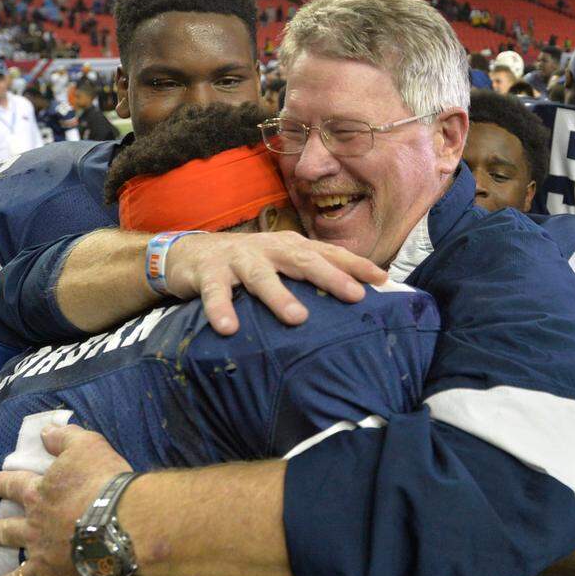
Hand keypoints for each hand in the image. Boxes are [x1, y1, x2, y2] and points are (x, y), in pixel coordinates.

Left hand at [0, 425, 128, 575]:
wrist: (124, 522)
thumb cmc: (107, 480)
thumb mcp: (86, 444)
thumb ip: (64, 437)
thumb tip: (45, 431)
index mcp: (40, 497)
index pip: (12, 486)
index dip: (0, 483)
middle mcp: (36, 532)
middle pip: (7, 532)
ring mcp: (46, 565)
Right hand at [165, 231, 387, 334]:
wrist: (191, 253)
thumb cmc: (249, 263)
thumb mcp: (282, 264)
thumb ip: (311, 275)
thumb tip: (357, 296)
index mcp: (289, 247)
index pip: (328, 253)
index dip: (355, 264)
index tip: (383, 278)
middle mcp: (268, 249)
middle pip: (302, 260)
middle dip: (330, 277)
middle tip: (355, 295)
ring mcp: (238, 259)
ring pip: (261, 277)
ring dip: (279, 296)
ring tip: (297, 318)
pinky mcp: (209, 274)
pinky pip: (215, 293)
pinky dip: (220, 309)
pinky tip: (228, 328)